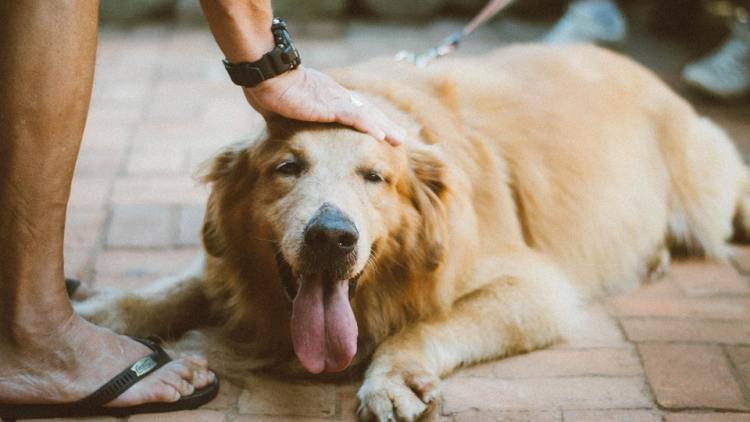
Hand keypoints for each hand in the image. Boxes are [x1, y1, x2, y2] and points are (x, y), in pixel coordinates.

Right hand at [243, 66, 405, 145]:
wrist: (265, 75)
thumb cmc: (267, 89)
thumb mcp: (282, 109)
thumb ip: (286, 118)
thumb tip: (278, 128)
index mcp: (326, 97)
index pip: (354, 109)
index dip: (370, 120)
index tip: (382, 131)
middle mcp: (335, 96)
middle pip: (366, 111)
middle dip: (384, 124)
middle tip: (400, 139)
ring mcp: (333, 100)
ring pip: (366, 114)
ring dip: (383, 127)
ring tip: (398, 140)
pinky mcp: (328, 106)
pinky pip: (353, 116)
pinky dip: (368, 125)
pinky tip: (380, 135)